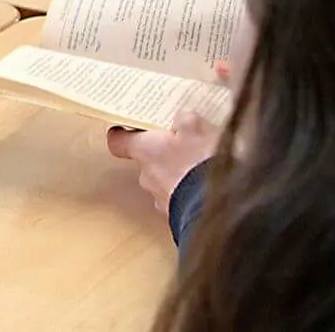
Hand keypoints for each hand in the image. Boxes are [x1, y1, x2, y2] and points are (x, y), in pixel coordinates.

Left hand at [105, 114, 222, 213]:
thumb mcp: (195, 127)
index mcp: (145, 151)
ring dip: (179, 174)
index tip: (130, 128)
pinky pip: (181, 198)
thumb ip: (183, 120)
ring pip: (165, 181)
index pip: (118, 142)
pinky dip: (190, 192)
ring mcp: (161, 198)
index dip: (123, 134)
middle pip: (146, 161)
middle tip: (184, 143)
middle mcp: (147, 176)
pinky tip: (209, 185)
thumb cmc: (199, 163)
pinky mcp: (178, 214)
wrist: (216, 206)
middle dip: (163, 153)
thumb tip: (180, 121)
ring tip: (203, 165)